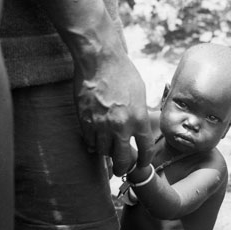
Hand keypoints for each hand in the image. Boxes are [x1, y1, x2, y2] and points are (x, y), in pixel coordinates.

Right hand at [74, 54, 153, 175]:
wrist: (100, 61)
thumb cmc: (123, 73)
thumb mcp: (140, 95)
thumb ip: (139, 115)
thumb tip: (138, 128)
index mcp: (139, 119)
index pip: (145, 150)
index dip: (144, 161)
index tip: (142, 164)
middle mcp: (121, 127)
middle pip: (122, 159)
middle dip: (123, 168)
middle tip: (122, 168)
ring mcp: (101, 125)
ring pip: (103, 153)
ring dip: (107, 154)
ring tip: (108, 151)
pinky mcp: (85, 121)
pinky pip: (89, 141)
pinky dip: (93, 144)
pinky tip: (95, 141)